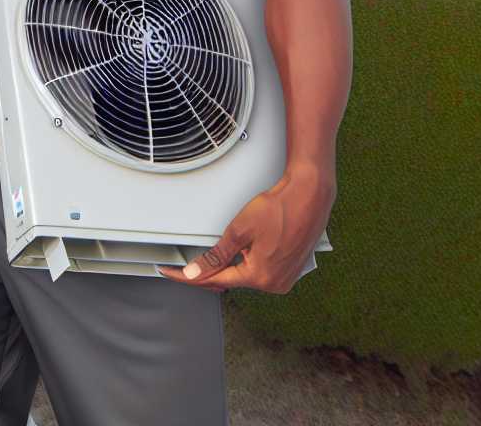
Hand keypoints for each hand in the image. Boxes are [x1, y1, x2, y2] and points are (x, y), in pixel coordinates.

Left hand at [160, 165, 335, 293]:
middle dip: (208, 271)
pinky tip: (242, 250)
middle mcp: (274, 284)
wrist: (308, 196)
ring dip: (230, 266)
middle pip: (230, 281)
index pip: (214, 280)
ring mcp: (284, 278)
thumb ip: (215, 256)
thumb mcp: (238, 232)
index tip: (172, 273)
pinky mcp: (290, 270)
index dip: (189, 276)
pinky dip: (246, 263)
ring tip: (223, 247)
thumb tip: (196, 272)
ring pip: (245, 277)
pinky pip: (260, 272)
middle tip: (185, 262)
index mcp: (260, 277)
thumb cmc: (279, 209)